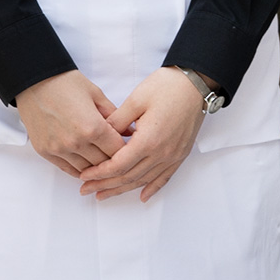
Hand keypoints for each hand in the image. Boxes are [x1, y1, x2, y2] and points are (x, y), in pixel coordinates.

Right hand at [15, 70, 125, 179]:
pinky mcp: (46, 152)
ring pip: (87, 170)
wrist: (33, 80)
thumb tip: (130, 132)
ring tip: (102, 160)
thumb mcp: (96, 94)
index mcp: (93, 127)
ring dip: (96, 167)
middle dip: (113, 160)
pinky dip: (80, 169)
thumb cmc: (65, 83)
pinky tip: (87, 165)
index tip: (129, 147)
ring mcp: (59, 149)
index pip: (118, 151)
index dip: (126, 150)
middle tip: (118, 155)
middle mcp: (76, 142)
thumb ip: (115, 116)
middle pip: (104, 163)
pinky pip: (68, 169)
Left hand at [76, 67, 209, 203]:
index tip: (84, 176)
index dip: (100, 173)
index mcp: (148, 140)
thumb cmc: (167, 87)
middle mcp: (162, 153)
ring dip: (123, 190)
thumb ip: (116, 121)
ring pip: (144, 180)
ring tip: (104, 195)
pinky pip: (165, 177)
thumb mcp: (136, 100)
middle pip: (129, 177)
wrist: (195, 83)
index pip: (119, 165)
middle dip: (105, 185)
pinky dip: (152, 188)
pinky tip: (142, 196)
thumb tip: (101, 136)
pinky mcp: (180, 154)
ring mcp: (173, 156)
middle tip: (86, 190)